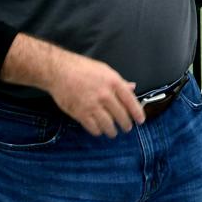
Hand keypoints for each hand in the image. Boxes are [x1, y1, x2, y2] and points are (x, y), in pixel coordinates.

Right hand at [0, 35, 144, 137]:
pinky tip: (99, 130)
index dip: (137, 112)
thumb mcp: (106, 71)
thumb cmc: (83, 69)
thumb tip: (132, 87)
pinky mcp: (80, 113)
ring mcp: (92, 105)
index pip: (130, 101)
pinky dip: (97, 131)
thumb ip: (120, 82)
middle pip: (121, 115)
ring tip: (113, 132)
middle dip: (126, 124)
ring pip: (108, 124)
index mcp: (113, 82)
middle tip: (127, 128)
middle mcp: (105, 95)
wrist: (60, 71)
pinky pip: (92, 127)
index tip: (140, 120)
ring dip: (112, 131)